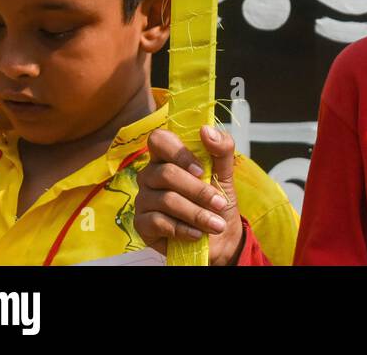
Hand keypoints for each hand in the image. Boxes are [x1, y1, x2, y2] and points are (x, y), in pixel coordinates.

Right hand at [135, 125, 243, 265]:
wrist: (219, 236)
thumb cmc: (217, 199)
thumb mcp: (225, 173)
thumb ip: (221, 148)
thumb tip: (206, 130)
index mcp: (167, 156)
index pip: (159, 140)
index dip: (178, 153)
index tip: (201, 170)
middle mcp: (150, 174)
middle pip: (166, 174)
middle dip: (198, 191)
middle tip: (219, 203)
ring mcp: (143, 199)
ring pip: (166, 200)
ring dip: (196, 213)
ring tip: (216, 224)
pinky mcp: (141, 223)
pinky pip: (159, 223)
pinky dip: (183, 229)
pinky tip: (198, 234)